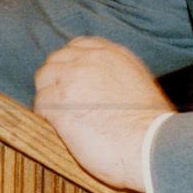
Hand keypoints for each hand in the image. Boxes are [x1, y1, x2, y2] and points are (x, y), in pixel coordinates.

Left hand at [31, 36, 173, 191]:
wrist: (151, 147)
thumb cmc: (152, 127)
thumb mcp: (139, 85)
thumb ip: (116, 76)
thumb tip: (102, 86)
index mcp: (112, 54)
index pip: (78, 45)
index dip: (69, 63)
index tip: (70, 79)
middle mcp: (90, 60)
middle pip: (55, 60)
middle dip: (55, 79)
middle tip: (61, 101)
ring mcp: (72, 79)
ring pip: (43, 80)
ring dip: (47, 96)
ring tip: (58, 117)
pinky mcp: (59, 102)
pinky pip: (40, 104)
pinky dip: (45, 116)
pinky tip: (57, 129)